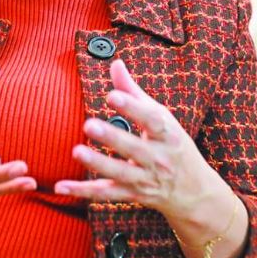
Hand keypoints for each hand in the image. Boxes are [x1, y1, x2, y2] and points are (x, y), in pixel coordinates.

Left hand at [55, 60, 216, 217]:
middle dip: (112, 137)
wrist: (195, 190)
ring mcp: (146, 179)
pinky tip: (61, 186)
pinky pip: (105, 193)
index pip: (152, 120)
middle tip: (89, 124)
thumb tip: (115, 63)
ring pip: (120, 173)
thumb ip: (133, 92)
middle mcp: (159, 159)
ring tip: (76, 151)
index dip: (133, 107)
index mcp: (168, 134)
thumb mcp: (162, 119)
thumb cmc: (173, 145)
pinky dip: (83, 191)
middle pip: (134, 148)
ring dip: (97, 164)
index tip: (112, 95)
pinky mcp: (132, 194)